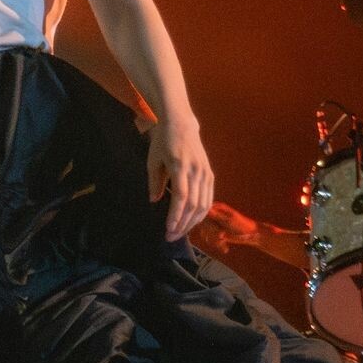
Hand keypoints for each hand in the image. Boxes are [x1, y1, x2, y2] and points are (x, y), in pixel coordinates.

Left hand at [146, 118, 213, 240]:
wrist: (181, 125)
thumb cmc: (163, 142)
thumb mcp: (153, 159)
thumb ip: (154, 181)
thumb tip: (154, 201)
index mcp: (179, 166)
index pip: (181, 196)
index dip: (176, 215)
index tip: (168, 229)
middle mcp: (196, 171)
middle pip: (192, 204)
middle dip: (182, 224)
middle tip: (170, 237)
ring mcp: (205, 173)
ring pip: (203, 204)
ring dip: (191, 222)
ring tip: (179, 233)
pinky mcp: (209, 174)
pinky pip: (208, 198)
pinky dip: (201, 213)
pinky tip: (191, 222)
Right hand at [189, 202, 258, 256]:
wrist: (252, 235)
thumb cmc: (242, 225)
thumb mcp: (229, 220)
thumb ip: (217, 216)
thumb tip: (207, 209)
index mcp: (217, 208)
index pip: (203, 213)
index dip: (205, 221)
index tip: (212, 228)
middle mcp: (215, 214)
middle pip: (204, 224)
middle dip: (212, 233)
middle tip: (222, 235)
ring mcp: (215, 224)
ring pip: (206, 233)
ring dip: (215, 240)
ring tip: (224, 243)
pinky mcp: (217, 232)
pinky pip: (211, 239)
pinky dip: (218, 245)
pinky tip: (225, 249)